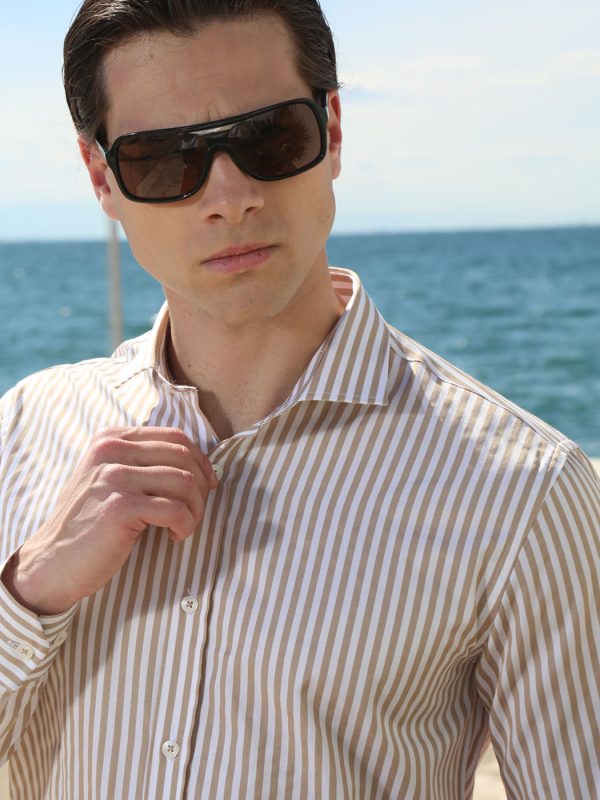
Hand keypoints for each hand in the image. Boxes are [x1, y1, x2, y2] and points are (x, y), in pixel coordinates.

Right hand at [1, 427, 217, 614]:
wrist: (52, 561)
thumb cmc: (88, 523)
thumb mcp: (108, 477)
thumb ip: (141, 462)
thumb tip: (199, 462)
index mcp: (110, 438)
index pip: (174, 436)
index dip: (200, 460)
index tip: (205, 484)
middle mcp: (111, 451)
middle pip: (184, 456)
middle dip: (201, 485)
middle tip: (195, 510)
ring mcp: (115, 477)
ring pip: (185, 481)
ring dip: (195, 508)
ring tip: (184, 526)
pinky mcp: (121, 507)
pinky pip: (177, 510)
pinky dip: (185, 525)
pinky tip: (174, 535)